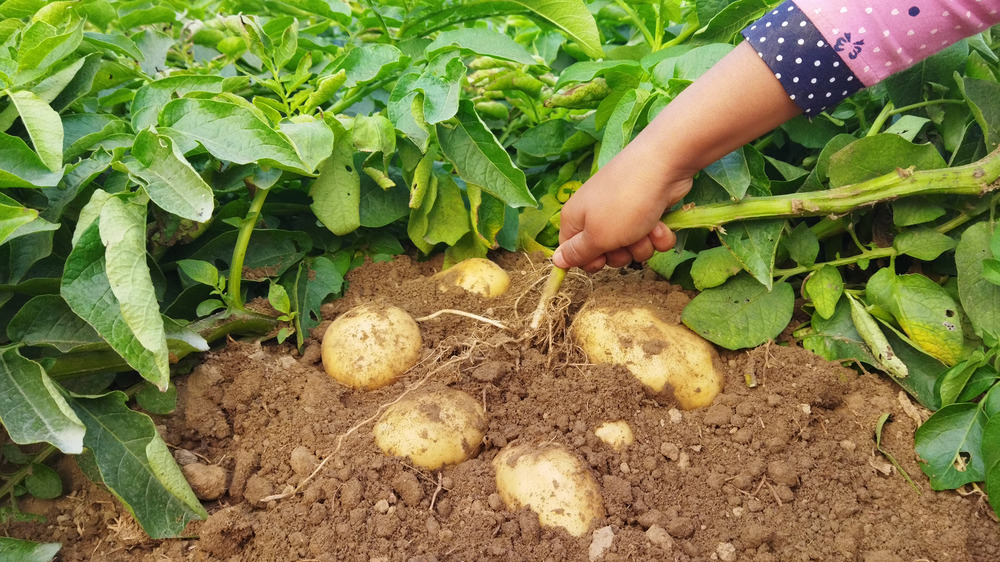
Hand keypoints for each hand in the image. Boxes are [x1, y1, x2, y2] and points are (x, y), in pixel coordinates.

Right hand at [551, 144, 692, 272]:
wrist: (663, 165)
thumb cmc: (623, 203)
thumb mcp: (597, 236)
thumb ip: (577, 253)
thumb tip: (555, 260)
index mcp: (576, 219)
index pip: (573, 252)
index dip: (588, 261)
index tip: (601, 261)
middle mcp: (597, 216)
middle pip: (605, 254)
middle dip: (621, 255)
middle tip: (626, 241)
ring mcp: (623, 213)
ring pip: (631, 248)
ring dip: (642, 245)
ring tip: (647, 228)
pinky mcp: (647, 211)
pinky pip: (650, 237)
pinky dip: (657, 234)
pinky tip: (661, 222)